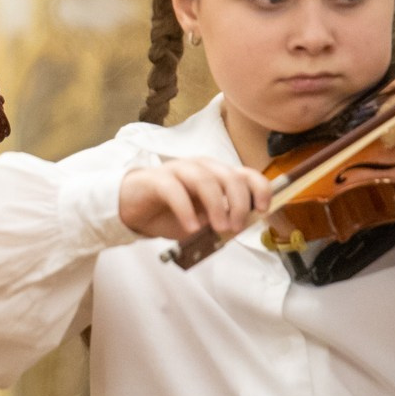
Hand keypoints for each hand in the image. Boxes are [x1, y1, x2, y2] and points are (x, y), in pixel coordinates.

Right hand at [119, 156, 271, 241]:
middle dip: (238, 203)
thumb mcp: (203, 221)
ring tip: (219, 228)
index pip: (246, 174)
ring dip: (216, 205)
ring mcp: (177, 170)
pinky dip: (186, 209)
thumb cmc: (171, 213)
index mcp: (216, 174)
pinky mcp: (155, 179)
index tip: (263, 210)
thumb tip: (240, 227)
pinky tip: (192, 227)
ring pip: (204, 179)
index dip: (259, 189)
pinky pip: (174, 190)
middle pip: (229, 176)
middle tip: (236, 227)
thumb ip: (221, 220)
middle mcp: (200, 167)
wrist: (132, 210)